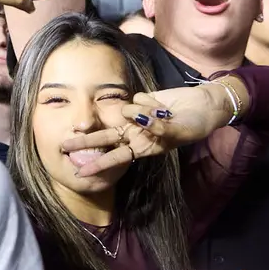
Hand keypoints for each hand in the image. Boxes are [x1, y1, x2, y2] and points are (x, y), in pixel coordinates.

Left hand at [60, 82, 234, 176]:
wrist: (205, 106)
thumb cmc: (194, 124)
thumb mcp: (177, 132)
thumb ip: (156, 127)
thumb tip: (135, 117)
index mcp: (144, 148)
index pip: (116, 157)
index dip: (98, 164)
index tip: (81, 171)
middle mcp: (136, 134)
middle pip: (106, 138)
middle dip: (85, 141)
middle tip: (63, 145)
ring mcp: (138, 117)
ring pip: (123, 113)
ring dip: (139, 112)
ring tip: (163, 112)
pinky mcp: (142, 101)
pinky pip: (138, 98)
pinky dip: (149, 100)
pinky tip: (162, 103)